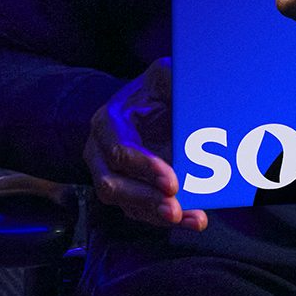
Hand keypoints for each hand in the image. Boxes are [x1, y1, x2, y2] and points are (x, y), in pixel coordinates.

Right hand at [84, 57, 207, 229]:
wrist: (150, 105)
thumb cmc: (155, 90)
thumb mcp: (163, 76)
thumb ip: (171, 79)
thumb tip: (189, 85)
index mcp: (107, 123)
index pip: (119, 151)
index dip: (144, 168)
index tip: (171, 181)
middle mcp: (101, 152)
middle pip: (113, 185)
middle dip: (146, 199)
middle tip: (175, 208)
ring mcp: (111, 175)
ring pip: (127, 204)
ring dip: (156, 215)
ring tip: (188, 218)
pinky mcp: (128, 191)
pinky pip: (142, 211)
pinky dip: (166, 218)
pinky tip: (193, 219)